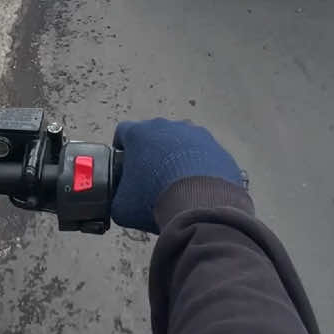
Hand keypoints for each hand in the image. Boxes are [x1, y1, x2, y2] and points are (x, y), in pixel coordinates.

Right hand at [111, 118, 243, 232]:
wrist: (200, 206)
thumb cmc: (155, 199)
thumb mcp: (122, 206)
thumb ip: (117, 197)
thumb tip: (121, 200)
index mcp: (139, 133)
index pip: (123, 132)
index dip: (122, 148)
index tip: (125, 164)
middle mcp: (167, 127)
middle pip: (154, 135)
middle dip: (152, 152)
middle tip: (152, 178)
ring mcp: (195, 134)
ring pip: (181, 142)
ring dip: (177, 157)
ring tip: (178, 184)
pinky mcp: (217, 148)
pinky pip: (204, 155)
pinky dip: (200, 167)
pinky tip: (198, 188)